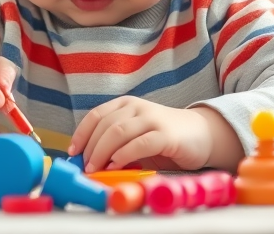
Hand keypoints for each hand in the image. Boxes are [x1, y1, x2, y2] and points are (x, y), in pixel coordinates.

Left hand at [68, 96, 236, 172]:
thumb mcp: (135, 136)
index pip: (96, 115)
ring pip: (118, 132)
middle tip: (85, 167)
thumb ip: (116, 143)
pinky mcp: (165, 134)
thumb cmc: (163, 138)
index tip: (73, 152)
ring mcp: (151, 118)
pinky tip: (117, 166)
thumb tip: (90, 161)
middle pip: (105, 125)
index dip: (81, 133)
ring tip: (96, 168)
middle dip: (90, 147)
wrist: (201, 134)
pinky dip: (124, 155)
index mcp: (126, 105)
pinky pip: (139, 143)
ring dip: (102, 152)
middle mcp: (137, 107)